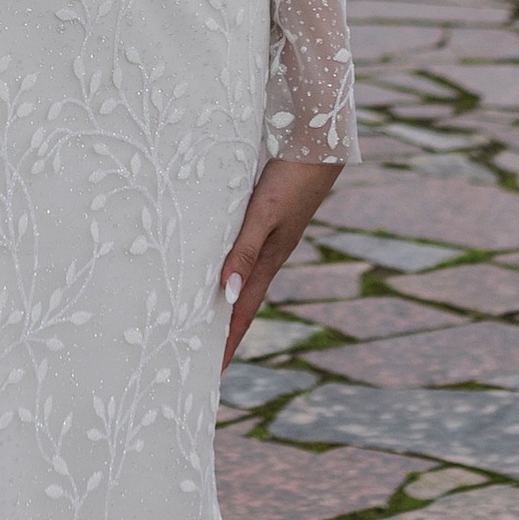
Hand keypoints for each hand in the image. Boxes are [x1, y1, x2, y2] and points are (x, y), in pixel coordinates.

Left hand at [219, 153, 339, 365]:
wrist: (319, 147)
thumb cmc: (290, 180)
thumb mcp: (265, 215)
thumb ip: (245, 251)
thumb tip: (228, 292)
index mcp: (269, 261)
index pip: (242, 313)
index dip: (226, 343)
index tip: (211, 373)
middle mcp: (269, 256)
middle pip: (241, 304)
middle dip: (222, 333)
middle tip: (199, 358)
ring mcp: (270, 241)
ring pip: (241, 281)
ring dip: (224, 304)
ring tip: (202, 322)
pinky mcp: (268, 223)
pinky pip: (242, 258)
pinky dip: (229, 273)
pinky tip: (218, 270)